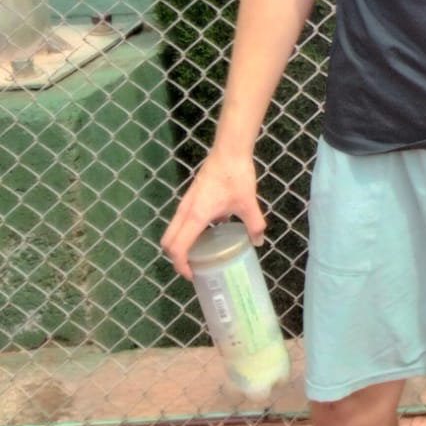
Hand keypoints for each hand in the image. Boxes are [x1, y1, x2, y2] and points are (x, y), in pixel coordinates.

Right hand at [161, 152, 264, 279]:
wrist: (228, 151)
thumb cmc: (237, 177)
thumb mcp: (248, 204)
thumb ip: (254, 225)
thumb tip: (258, 242)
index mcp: (196, 217)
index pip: (177, 248)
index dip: (180, 265)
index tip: (192, 274)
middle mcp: (184, 212)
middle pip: (168, 242)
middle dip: (176, 258)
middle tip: (194, 266)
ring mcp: (185, 204)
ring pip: (172, 231)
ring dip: (180, 244)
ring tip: (200, 254)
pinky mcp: (189, 198)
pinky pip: (180, 221)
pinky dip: (186, 232)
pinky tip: (209, 233)